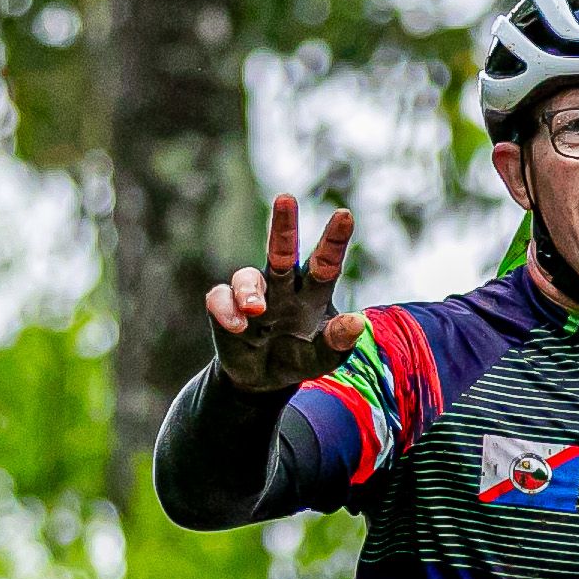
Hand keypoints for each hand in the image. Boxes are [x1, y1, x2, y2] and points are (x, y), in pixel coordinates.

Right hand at [205, 194, 365, 390]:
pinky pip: (220, 299)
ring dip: (250, 289)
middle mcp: (283, 286)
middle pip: (282, 252)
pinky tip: (238, 327)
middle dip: (284, 226)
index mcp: (312, 292)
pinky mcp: (225, 309)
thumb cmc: (300, 358)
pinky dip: (227, 311)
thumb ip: (339, 342)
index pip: (325, 263)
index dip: (334, 240)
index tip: (345, 215)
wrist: (263, 380)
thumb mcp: (325, 357)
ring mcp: (252, 296)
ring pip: (247, 276)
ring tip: (256, 310)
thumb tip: (357, 322)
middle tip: (286, 198)